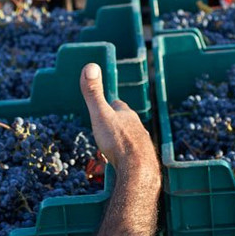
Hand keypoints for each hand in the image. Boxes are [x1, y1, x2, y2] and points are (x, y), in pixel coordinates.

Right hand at [79, 64, 159, 187]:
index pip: (117, 104)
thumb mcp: (100, 115)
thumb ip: (94, 93)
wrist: (138, 170)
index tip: (103, 106)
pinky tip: (121, 162)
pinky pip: (133, 155)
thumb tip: (90, 65)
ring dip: (122, 140)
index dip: (110, 105)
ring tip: (112, 147)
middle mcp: (138, 126)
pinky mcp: (144, 159)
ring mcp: (142, 143)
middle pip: (125, 121)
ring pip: (131, 137)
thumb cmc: (118, 141)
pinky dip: (126, 156)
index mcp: (126, 114)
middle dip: (116, 123)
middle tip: (105, 128)